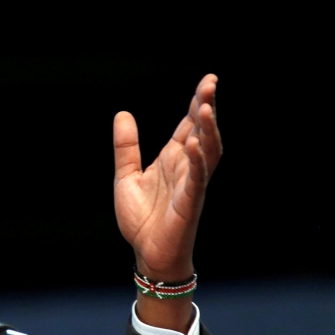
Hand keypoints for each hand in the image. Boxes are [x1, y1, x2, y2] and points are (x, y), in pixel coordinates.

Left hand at [113, 74, 221, 329]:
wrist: (147, 254)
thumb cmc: (143, 219)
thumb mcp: (126, 176)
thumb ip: (126, 147)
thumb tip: (123, 113)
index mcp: (174, 159)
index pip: (189, 125)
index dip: (198, 102)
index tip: (208, 80)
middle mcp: (187, 168)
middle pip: (202, 132)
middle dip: (207, 108)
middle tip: (211, 84)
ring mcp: (191, 185)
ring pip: (206, 152)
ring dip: (208, 130)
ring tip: (205, 107)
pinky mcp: (189, 204)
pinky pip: (196, 180)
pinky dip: (196, 161)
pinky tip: (193, 144)